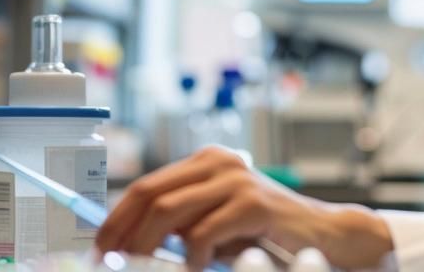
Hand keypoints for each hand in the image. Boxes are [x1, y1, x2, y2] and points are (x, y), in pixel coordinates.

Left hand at [95, 146, 393, 269]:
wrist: (324, 233)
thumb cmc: (268, 231)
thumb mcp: (217, 222)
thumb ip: (182, 222)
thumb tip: (130, 242)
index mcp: (206, 161)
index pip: (145, 185)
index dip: (115, 217)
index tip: (99, 246)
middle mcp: (218, 162)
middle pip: (150, 193)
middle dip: (121, 231)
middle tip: (108, 260)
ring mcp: (235, 179)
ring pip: (168, 212)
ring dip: (146, 246)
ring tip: (140, 269)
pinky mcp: (252, 203)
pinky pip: (202, 233)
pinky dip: (188, 258)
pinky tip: (191, 269)